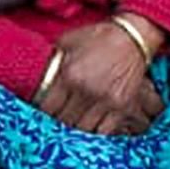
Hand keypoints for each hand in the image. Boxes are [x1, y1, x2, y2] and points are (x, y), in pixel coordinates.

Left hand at [37, 21, 160, 135]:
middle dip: (57, 123)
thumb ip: (52, 63)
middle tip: (56, 122)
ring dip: (75, 130)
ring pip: (82, 129)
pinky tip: (90, 127)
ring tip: (72, 126)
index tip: (43, 113)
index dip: (43, 113)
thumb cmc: (97, 37)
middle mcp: (86, 90)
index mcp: (69, 74)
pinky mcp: (122, 106)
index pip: (47, 108)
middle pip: (63, 121)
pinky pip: (104, 131)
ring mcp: (106, 100)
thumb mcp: (67, 42)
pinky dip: (95, 132)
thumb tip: (36, 80)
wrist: (133, 36)